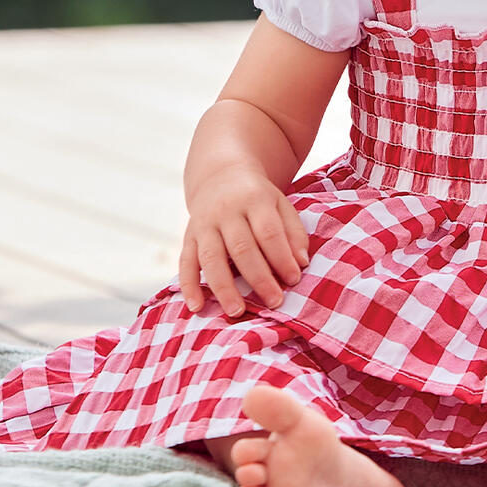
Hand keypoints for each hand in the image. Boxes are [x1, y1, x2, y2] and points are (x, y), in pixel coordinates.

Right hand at [179, 166, 309, 317]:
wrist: (221, 175)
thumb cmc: (258, 198)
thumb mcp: (281, 204)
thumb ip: (293, 232)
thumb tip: (301, 263)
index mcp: (255, 200)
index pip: (269, 232)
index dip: (281, 258)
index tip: (294, 280)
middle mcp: (226, 211)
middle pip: (241, 248)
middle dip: (259, 278)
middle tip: (274, 302)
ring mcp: (204, 224)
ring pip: (211, 258)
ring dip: (223, 287)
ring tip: (236, 312)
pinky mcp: (188, 236)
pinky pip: (185, 262)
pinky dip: (188, 286)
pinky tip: (196, 307)